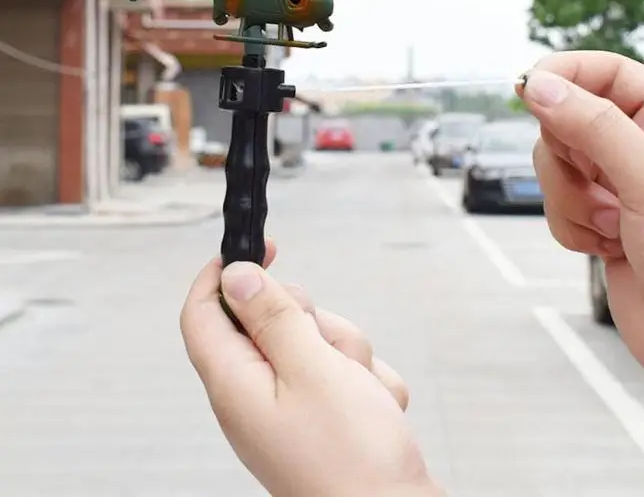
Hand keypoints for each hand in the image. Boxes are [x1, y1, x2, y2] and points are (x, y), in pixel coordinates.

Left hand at [180, 243, 441, 496]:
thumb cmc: (353, 460)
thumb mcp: (313, 371)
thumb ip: (274, 318)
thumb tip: (234, 276)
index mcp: (236, 384)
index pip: (204, 313)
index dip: (224, 273)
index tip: (261, 247)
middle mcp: (257, 394)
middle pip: (271, 320)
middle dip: (311, 320)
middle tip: (328, 347)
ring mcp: (292, 405)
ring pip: (315, 340)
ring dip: (346, 352)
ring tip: (358, 389)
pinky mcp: (325, 413)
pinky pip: (342, 368)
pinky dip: (364, 380)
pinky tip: (374, 408)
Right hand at [517, 51, 643, 385]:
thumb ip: (592, 127)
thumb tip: (540, 86)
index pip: (606, 72)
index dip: (563, 74)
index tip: (525, 86)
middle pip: (569, 119)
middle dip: (569, 160)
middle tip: (596, 186)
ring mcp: (620, 183)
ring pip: (555, 165)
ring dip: (572, 201)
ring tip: (614, 227)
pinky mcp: (600, 218)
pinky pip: (555, 205)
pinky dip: (572, 228)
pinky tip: (611, 248)